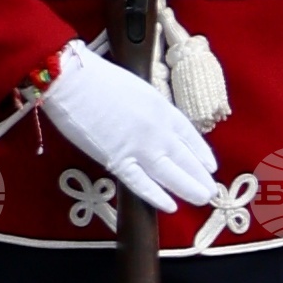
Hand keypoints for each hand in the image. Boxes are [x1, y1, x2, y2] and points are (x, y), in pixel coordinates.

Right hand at [37, 39, 220, 217]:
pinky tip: (170, 206)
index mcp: (162, 108)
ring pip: (172, 175)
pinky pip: (142, 184)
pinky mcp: (117, 161)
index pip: (190, 136)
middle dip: (200, 177)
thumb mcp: (137, 88)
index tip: (211, 167)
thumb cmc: (98, 77)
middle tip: (211, 191)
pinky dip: (157, 197)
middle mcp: (157, 131)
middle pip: (186, 159)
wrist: (71, 80)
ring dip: (189, 189)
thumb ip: (150, 110)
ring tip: (201, 199)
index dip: (202, 153)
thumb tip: (156, 127)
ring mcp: (139, 148)